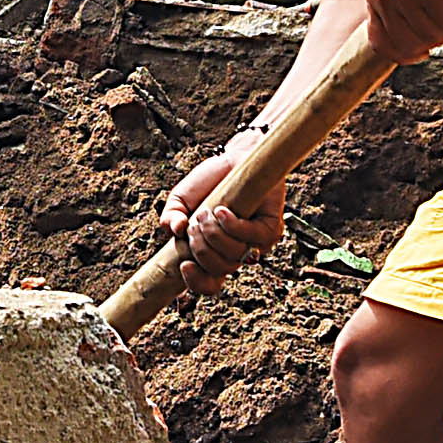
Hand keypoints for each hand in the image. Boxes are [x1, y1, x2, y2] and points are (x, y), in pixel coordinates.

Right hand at [162, 137, 286, 293]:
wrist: (236, 158)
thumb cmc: (211, 182)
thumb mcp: (181, 199)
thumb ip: (170, 216)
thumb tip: (175, 231)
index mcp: (214, 252)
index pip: (209, 284)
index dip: (196, 283)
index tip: (184, 265)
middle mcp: (235, 253)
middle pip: (218, 270)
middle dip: (201, 249)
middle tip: (194, 223)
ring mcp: (255, 244)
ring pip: (233, 257)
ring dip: (213, 235)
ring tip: (207, 212)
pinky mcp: (271, 229)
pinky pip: (250, 238)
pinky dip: (231, 225)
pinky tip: (222, 210)